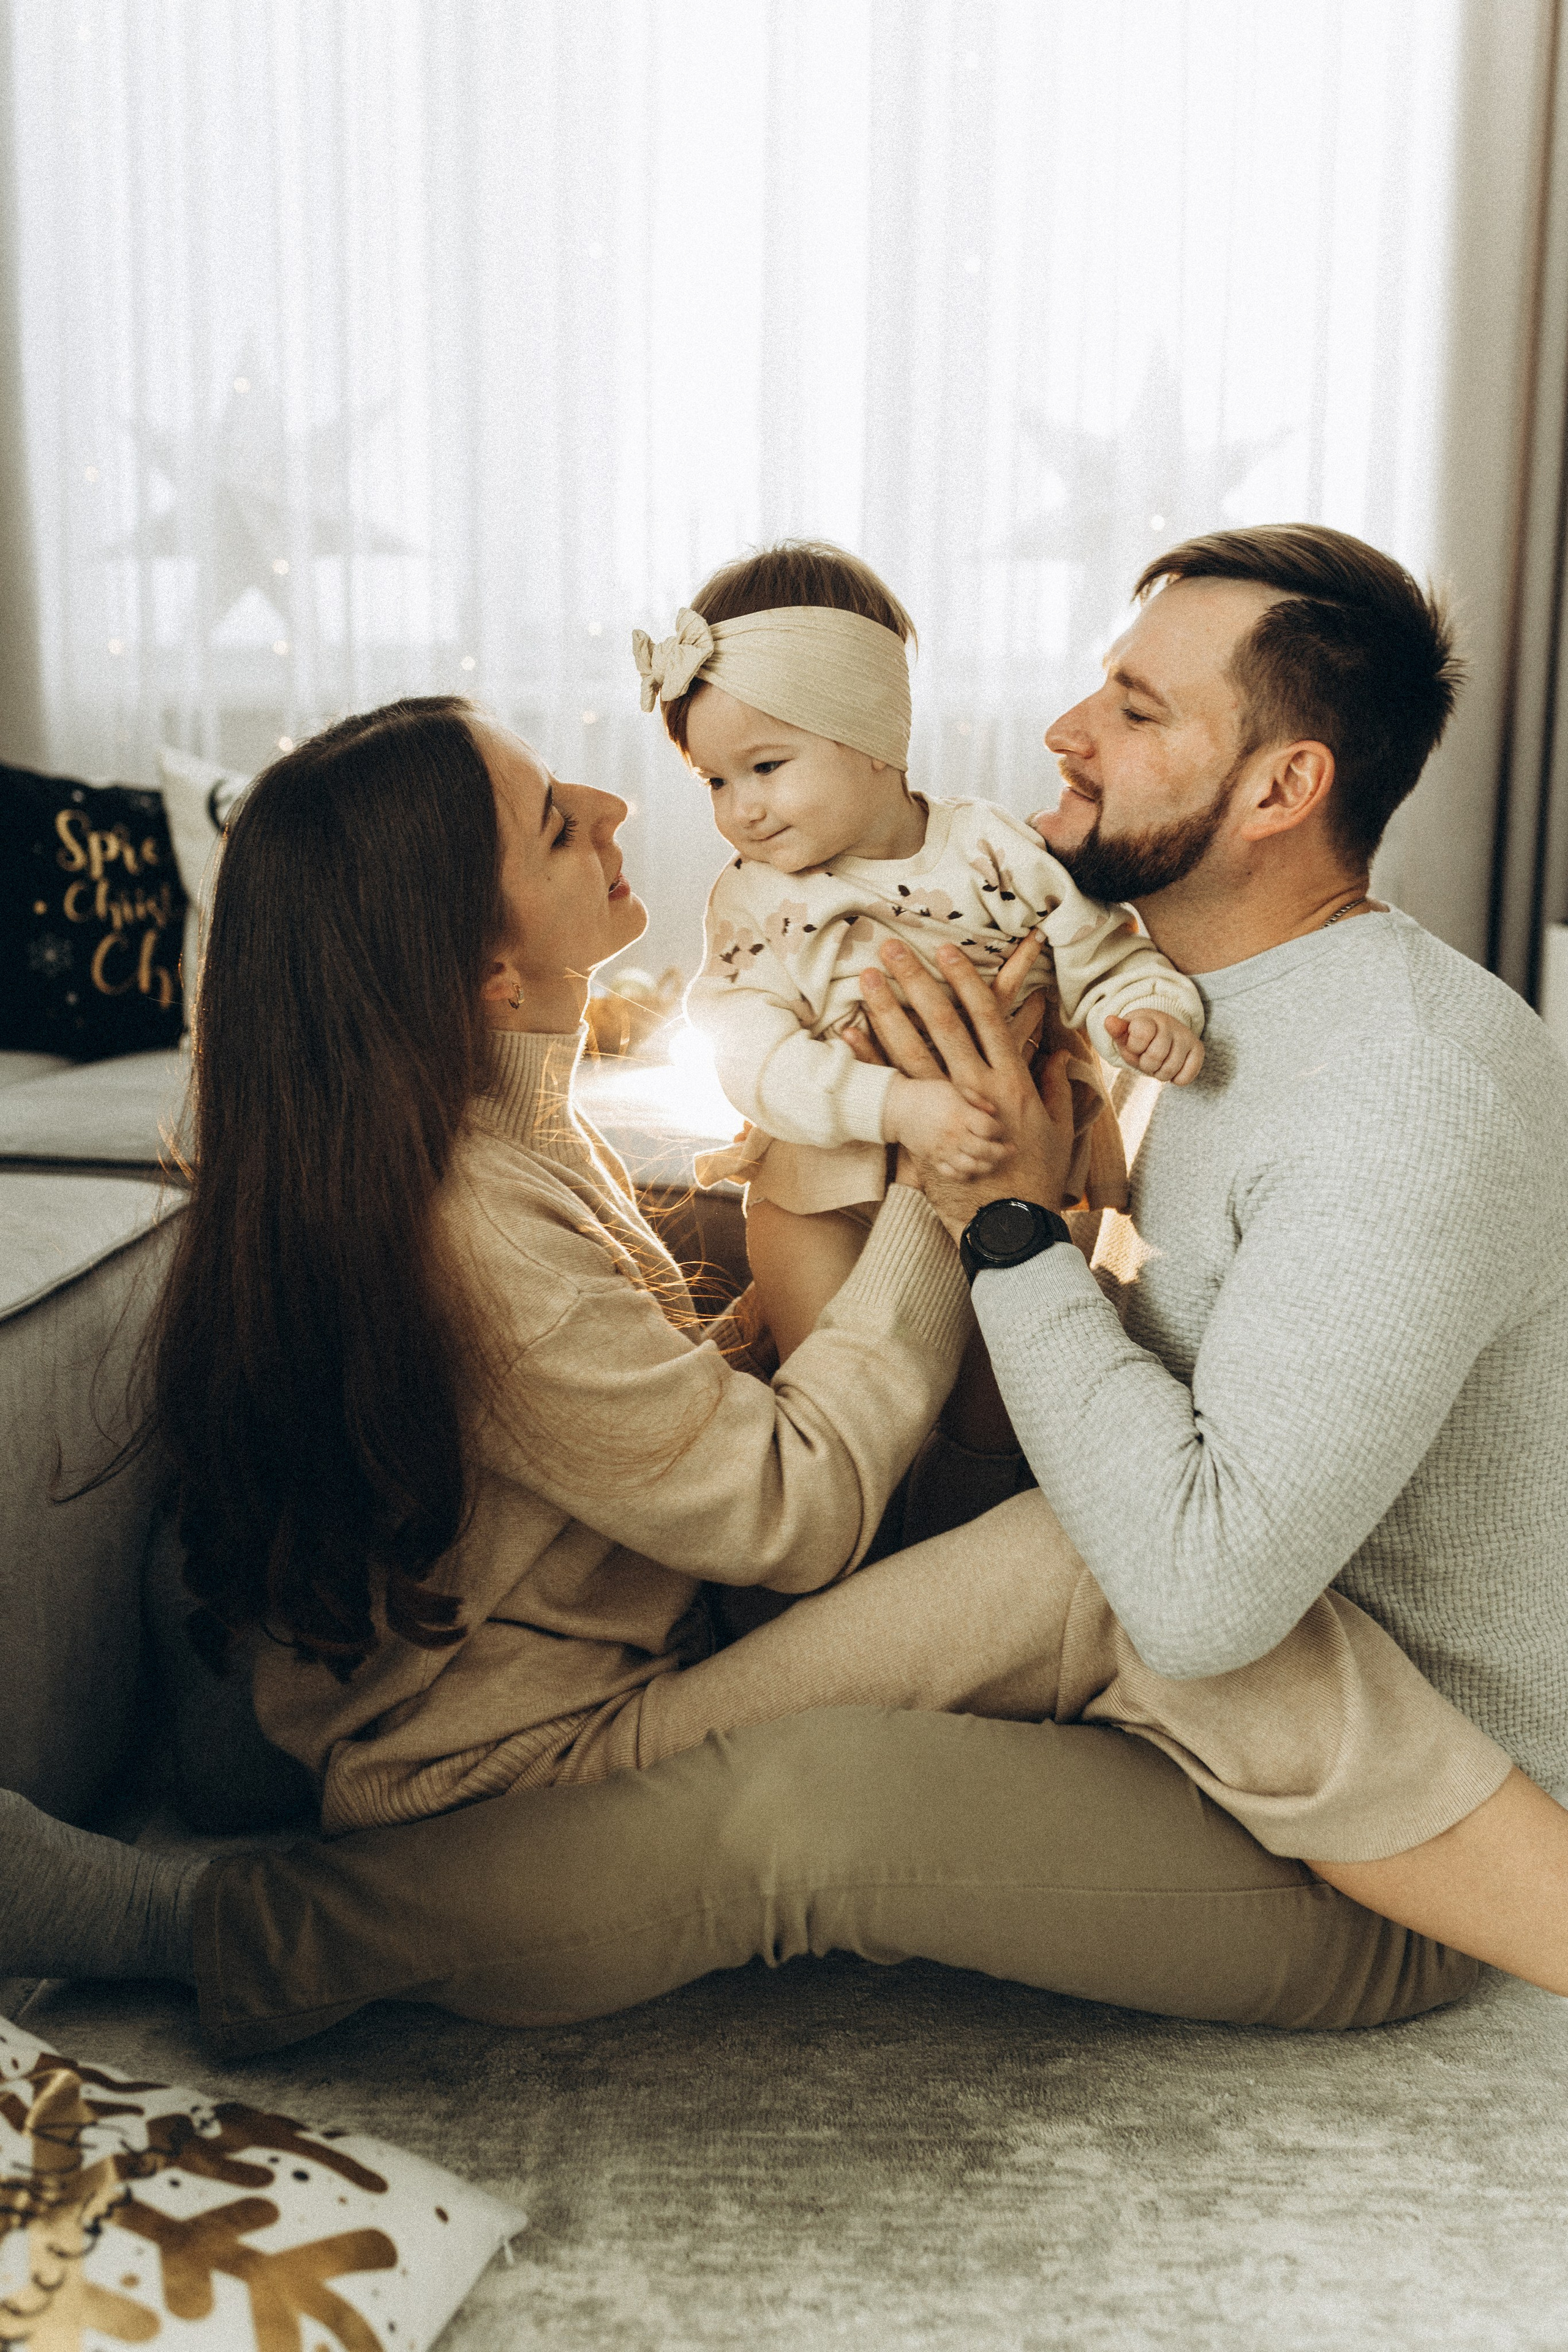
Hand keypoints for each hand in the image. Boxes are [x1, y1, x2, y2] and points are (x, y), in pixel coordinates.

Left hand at [858, 933, 1075, 1238]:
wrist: (1009, 1224)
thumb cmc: (1036, 1178)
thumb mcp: (1056, 1129)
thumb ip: (1054, 1088)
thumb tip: (1055, 1056)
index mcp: (1012, 1081)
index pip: (987, 1017)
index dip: (966, 981)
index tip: (948, 951)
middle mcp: (977, 1089)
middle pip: (942, 1024)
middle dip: (917, 982)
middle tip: (892, 948)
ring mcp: (947, 1111)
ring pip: (911, 1050)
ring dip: (887, 1010)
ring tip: (867, 979)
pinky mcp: (923, 1133)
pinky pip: (890, 1089)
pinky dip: (869, 1059)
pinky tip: (848, 1033)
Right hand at [883, 1074, 1006, 1178]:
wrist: (898, 1108)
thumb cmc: (928, 1094)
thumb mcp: (954, 1088)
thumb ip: (976, 1099)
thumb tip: (994, 1111)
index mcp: (960, 1115)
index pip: (989, 1128)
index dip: (999, 1130)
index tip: (1001, 1129)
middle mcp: (954, 1135)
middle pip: (985, 1150)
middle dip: (1002, 1152)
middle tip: (1010, 1150)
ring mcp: (943, 1150)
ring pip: (972, 1166)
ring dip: (988, 1166)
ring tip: (994, 1162)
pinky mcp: (934, 1159)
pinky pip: (953, 1174)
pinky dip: (967, 1175)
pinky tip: (974, 1169)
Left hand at [1103, 1009, 1204, 1084]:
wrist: (1161, 1034)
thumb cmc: (1139, 1040)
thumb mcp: (1125, 1037)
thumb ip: (1117, 1032)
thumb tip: (1109, 1021)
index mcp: (1148, 1019)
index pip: (1141, 1034)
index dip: (1135, 1048)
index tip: (1135, 1045)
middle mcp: (1170, 1024)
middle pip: (1154, 1057)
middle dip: (1146, 1064)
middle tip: (1147, 1058)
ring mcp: (1186, 1036)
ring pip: (1169, 1070)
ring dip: (1160, 1073)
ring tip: (1159, 1063)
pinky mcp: (1198, 1050)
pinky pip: (1185, 1078)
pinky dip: (1176, 1079)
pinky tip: (1173, 1068)